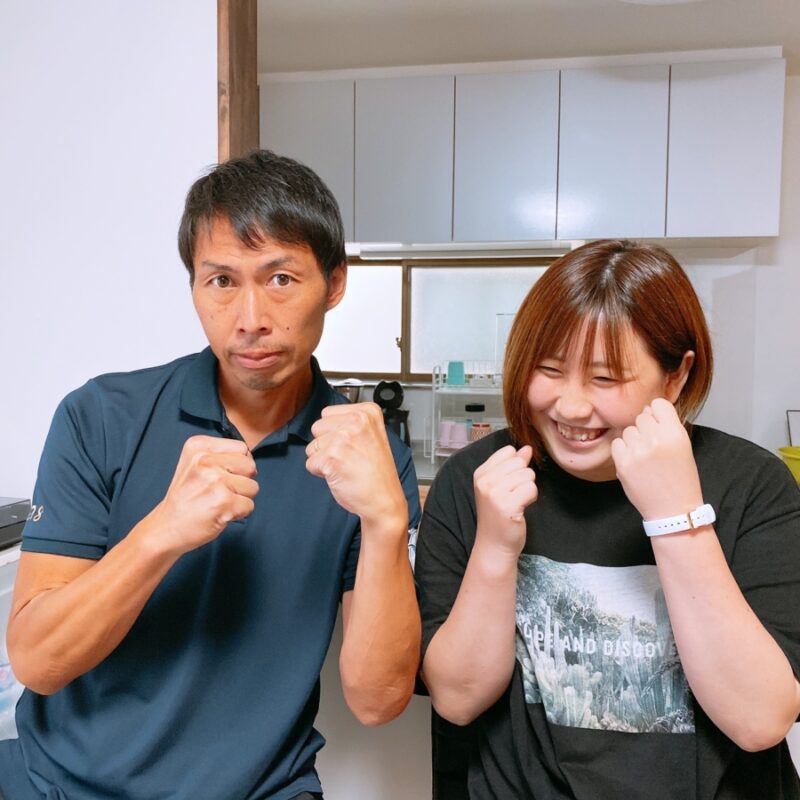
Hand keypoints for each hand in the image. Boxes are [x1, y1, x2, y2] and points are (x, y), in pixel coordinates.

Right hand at [153, 435, 258, 554]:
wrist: (166, 527)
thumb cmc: (185, 498)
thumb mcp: (194, 464)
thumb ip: (221, 456)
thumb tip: (252, 463)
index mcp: (198, 446)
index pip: (241, 448)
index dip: (238, 464)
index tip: (221, 476)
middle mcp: (205, 460)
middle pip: (250, 466)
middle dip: (242, 481)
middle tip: (221, 491)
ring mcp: (215, 481)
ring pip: (253, 486)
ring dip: (241, 498)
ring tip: (218, 502)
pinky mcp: (223, 502)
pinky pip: (250, 505)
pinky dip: (239, 513)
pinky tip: (220, 513)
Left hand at [305, 403, 406, 530]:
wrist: (384, 500)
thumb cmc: (377, 473)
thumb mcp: (372, 435)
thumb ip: (349, 423)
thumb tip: (325, 423)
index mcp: (368, 412)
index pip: (328, 413)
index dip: (334, 432)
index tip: (352, 444)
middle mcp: (356, 421)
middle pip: (317, 427)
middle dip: (326, 444)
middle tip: (348, 456)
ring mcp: (343, 438)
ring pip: (312, 446)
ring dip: (324, 459)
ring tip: (345, 466)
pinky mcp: (331, 457)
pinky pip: (310, 463)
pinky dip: (321, 473)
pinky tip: (340, 475)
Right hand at [473, 445, 537, 557]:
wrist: (494, 544)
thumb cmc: (498, 515)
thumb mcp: (500, 485)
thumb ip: (513, 465)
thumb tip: (527, 449)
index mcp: (481, 473)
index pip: (508, 451)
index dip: (515, 466)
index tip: (509, 483)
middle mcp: (485, 481)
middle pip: (520, 463)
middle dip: (523, 478)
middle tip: (513, 495)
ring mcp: (495, 493)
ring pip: (528, 475)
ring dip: (528, 489)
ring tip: (516, 502)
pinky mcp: (508, 506)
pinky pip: (531, 489)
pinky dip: (531, 499)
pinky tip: (521, 508)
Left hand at [611, 398, 703, 520]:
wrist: (673, 509)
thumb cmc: (680, 478)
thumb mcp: (683, 446)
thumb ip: (667, 425)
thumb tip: (647, 409)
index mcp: (675, 433)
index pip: (658, 404)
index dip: (657, 414)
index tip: (659, 425)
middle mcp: (656, 439)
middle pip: (641, 417)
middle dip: (646, 429)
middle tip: (653, 448)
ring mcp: (637, 451)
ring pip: (628, 430)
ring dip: (634, 440)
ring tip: (645, 458)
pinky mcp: (622, 463)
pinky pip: (617, 443)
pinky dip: (623, 451)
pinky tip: (635, 463)